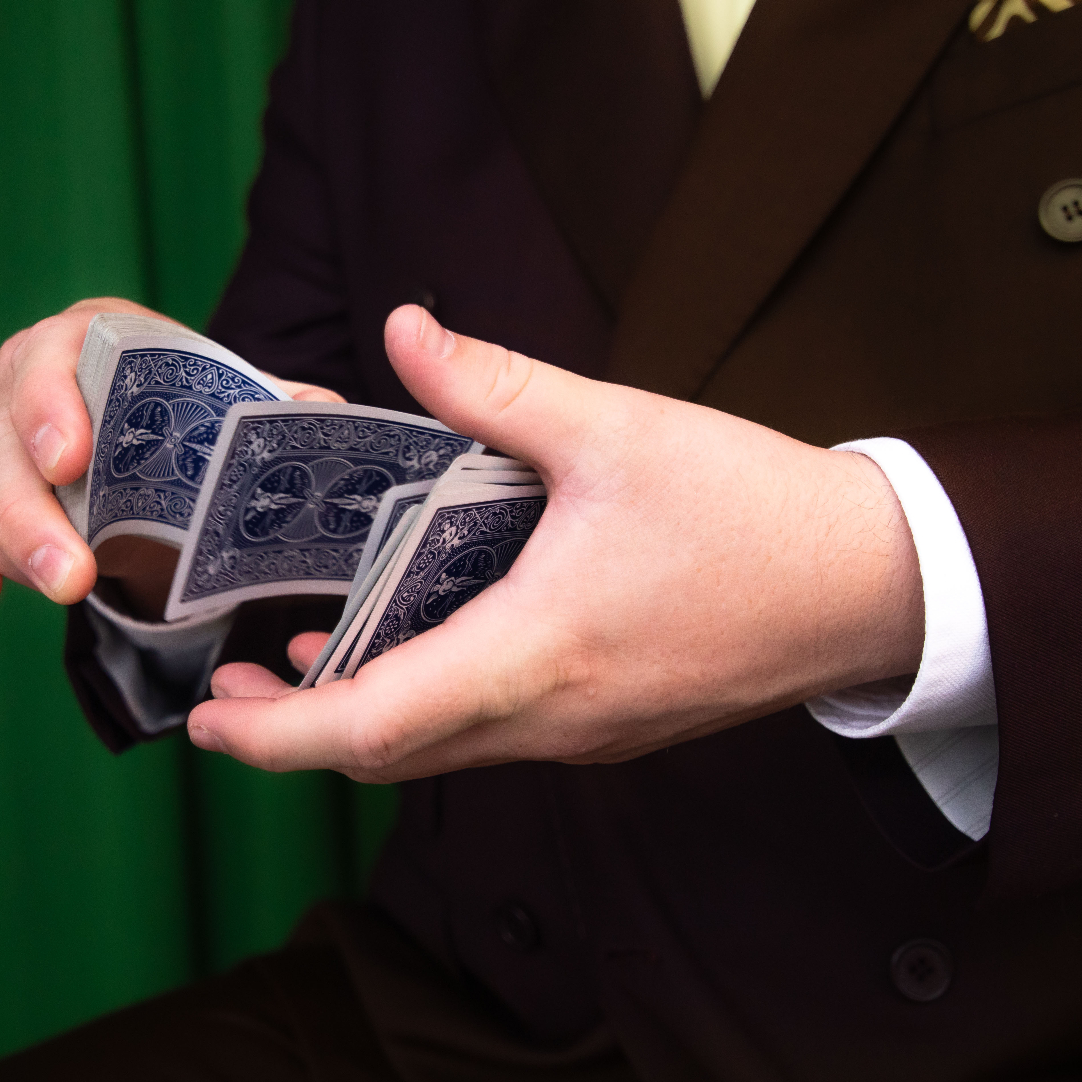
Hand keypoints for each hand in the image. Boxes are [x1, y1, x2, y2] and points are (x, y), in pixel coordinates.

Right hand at [0, 297, 342, 614]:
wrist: (159, 455)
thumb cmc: (196, 424)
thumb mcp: (240, 412)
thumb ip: (279, 411)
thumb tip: (324, 413)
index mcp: (95, 338)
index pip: (55, 352)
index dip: (51, 403)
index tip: (70, 461)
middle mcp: (23, 373)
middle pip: (0, 434)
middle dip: (27, 512)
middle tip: (70, 577)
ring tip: (52, 590)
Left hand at [188, 305, 925, 780]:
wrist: (875, 586)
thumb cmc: (755, 514)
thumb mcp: (616, 429)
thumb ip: (494, 385)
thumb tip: (403, 329)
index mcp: (535, 654)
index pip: (371, 729)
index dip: (274, 738)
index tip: (206, 720)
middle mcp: (549, 720)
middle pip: (392, 752)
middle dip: (296, 730)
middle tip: (227, 685)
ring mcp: (583, 736)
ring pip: (442, 747)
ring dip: (363, 713)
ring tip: (297, 659)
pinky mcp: (610, 727)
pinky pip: (494, 733)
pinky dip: (430, 702)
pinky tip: (414, 642)